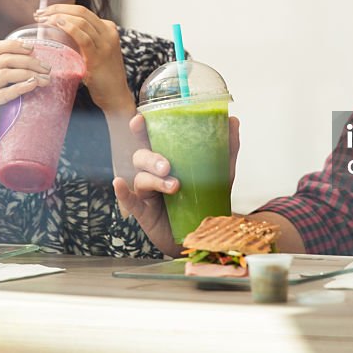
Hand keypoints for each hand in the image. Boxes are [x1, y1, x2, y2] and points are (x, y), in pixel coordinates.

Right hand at [0, 39, 51, 155]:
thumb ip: (3, 93)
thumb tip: (30, 91)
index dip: (13, 44)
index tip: (32, 48)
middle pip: (5, 59)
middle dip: (30, 61)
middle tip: (47, 68)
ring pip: (6, 73)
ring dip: (30, 73)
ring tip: (46, 79)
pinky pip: (2, 93)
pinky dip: (20, 88)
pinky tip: (33, 86)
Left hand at [35, 4, 132, 112]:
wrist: (115, 95)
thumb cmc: (102, 76)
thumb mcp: (94, 52)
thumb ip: (82, 40)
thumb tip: (55, 32)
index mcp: (107, 28)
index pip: (82, 11)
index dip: (61, 8)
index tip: (44, 12)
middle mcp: (108, 32)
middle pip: (81, 11)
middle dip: (57, 9)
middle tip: (39, 13)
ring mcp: (106, 43)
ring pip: (81, 21)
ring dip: (58, 17)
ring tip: (42, 20)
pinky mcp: (99, 56)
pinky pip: (83, 37)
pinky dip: (69, 28)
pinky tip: (56, 24)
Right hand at [113, 114, 240, 257]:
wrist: (204, 233)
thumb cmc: (205, 199)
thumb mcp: (220, 173)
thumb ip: (226, 148)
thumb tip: (233, 120)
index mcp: (166, 159)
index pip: (149, 139)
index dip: (141, 128)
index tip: (140, 120)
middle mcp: (152, 173)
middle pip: (141, 156)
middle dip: (151, 158)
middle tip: (168, 166)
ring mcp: (146, 193)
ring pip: (140, 178)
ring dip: (154, 180)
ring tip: (175, 186)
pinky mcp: (144, 213)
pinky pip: (129, 201)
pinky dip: (122, 193)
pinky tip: (119, 184)